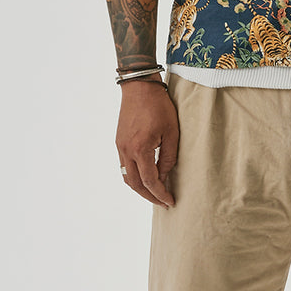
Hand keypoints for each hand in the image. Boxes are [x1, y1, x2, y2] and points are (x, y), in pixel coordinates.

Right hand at [116, 79, 178, 205]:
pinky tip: (145, 177)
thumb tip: (165, 176)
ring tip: (155, 193)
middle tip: (163, 202)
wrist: (139, 87)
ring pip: (127, 177)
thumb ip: (168, 158)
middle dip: (149, 196)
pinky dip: (134, 176)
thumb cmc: (159, 107)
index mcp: (140, 149)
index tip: (170, 201)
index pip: (150, 181)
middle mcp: (126, 150)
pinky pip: (124, 166)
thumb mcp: (172, 133)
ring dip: (140, 188)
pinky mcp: (119, 141)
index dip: (161, 194)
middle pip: (135, 184)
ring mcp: (120, 146)